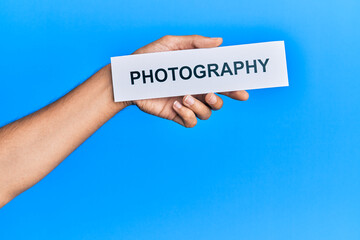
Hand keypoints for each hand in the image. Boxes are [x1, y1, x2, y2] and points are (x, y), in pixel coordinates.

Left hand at [130, 35, 248, 127]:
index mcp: (198, 75)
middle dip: (221, 100)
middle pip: (219, 100)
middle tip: (210, 93)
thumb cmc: (149, 59)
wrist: (129, 79)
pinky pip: (191, 122)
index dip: (235, 87)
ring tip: (184, 96)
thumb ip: (195, 43)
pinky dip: (189, 115)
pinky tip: (176, 104)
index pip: (221, 82)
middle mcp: (195, 90)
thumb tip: (219, 41)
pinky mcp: (176, 114)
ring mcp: (187, 104)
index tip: (243, 90)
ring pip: (207, 113)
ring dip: (200, 107)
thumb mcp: (171, 44)